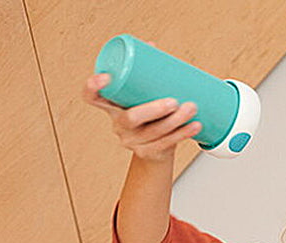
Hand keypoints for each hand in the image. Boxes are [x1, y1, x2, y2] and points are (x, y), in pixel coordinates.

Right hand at [81, 46, 202, 161]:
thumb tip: (150, 46)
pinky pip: (165, 144)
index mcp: (111, 106)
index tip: (106, 77)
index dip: (93, 87)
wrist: (155, 149)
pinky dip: (182, 134)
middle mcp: (118, 124)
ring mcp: (132, 141)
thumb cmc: (148, 115)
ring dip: (175, 121)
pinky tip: (194, 126)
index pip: (92, 97)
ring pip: (153, 132)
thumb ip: (145, 72)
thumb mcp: (142, 94)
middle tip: (174, 101)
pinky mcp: (147, 152)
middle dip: (153, 110)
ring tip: (191, 108)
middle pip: (130, 118)